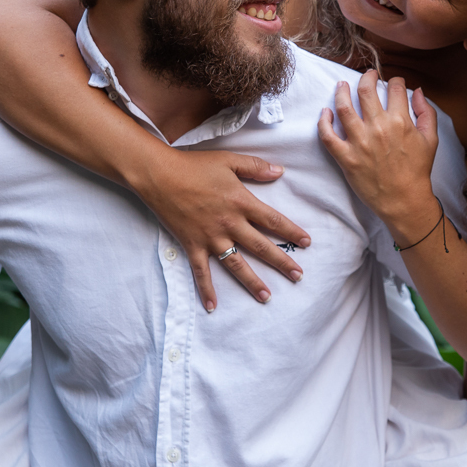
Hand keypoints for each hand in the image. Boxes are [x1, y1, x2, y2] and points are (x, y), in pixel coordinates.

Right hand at [132, 148, 310, 311]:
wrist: (159, 174)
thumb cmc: (194, 165)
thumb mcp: (229, 160)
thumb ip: (255, 167)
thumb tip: (280, 172)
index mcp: (241, 202)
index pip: (273, 220)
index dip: (291, 231)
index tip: (307, 242)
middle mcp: (229, 223)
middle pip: (260, 246)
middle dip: (281, 262)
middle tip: (298, 276)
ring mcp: (210, 237)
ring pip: (236, 264)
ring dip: (252, 282)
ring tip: (267, 297)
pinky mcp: (192, 245)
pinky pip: (201, 271)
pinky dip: (206, 289)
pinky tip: (213, 306)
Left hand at [317, 71, 438, 228]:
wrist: (404, 200)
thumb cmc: (418, 170)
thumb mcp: (431, 139)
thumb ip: (426, 112)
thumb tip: (417, 91)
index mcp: (400, 121)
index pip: (395, 89)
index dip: (395, 81)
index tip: (393, 82)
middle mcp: (378, 128)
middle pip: (366, 91)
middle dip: (367, 77)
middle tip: (368, 76)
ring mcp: (360, 142)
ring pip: (343, 107)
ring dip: (341, 91)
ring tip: (341, 85)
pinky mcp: (346, 157)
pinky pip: (328, 136)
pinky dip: (323, 122)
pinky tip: (325, 113)